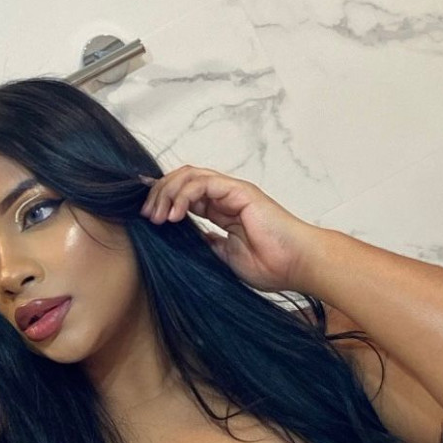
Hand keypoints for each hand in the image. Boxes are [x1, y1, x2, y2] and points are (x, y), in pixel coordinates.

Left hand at [139, 165, 322, 293]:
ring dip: (167, 193)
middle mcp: (225, 197)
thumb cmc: (271, 266)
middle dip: (160, 195)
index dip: (164, 201)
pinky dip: (184, 195)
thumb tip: (188, 242)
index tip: (147, 218)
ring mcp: (231, 192)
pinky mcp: (238, 190)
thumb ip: (208, 245)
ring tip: (158, 217)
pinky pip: (203, 182)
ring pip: (189, 176)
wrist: (295, 265)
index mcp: (222, 212)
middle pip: (183, 181)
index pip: (186, 196)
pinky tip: (175, 215)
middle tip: (148, 217)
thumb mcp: (226, 259)